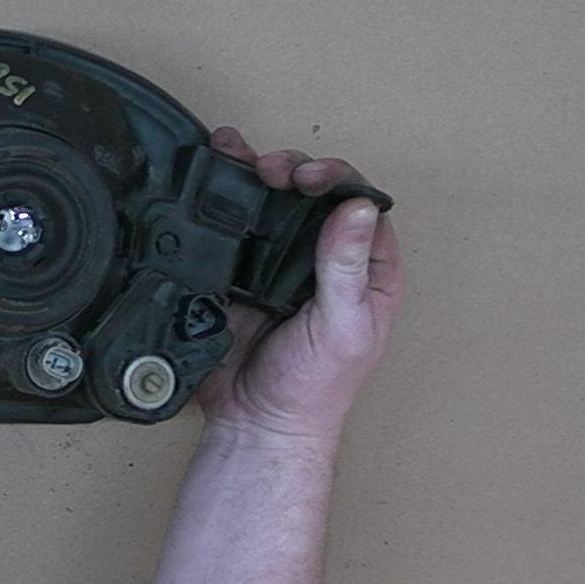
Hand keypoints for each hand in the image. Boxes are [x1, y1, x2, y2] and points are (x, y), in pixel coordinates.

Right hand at [191, 126, 404, 445]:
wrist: (256, 424)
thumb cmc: (315, 389)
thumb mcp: (343, 327)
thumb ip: (347, 267)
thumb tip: (356, 208)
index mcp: (367, 271)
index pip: (360, 205)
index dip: (337, 180)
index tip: (310, 178)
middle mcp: (326, 260)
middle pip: (316, 193)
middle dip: (294, 170)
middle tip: (273, 171)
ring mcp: (281, 263)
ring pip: (275, 202)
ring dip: (259, 173)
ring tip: (243, 158)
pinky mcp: (241, 271)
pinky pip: (235, 226)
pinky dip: (225, 197)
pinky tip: (217, 171)